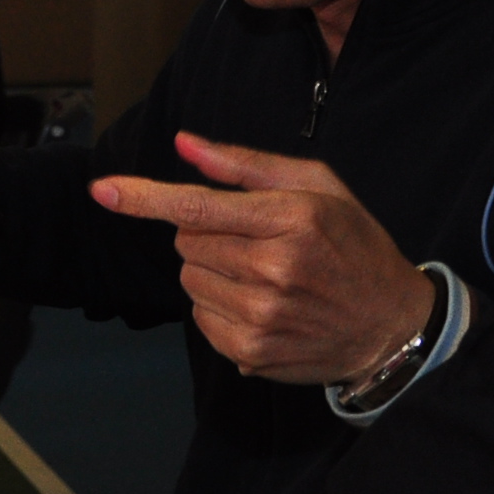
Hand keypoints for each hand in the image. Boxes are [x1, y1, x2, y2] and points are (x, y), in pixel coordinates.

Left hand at [92, 135, 432, 384]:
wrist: (391, 326)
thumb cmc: (354, 246)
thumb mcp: (319, 188)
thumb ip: (245, 166)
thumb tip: (183, 144)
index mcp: (292, 219)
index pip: (197, 206)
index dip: (145, 198)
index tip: (103, 190)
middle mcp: (274, 268)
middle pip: (187, 241)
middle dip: (210, 235)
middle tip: (258, 242)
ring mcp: (260, 314)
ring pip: (189, 279)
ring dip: (213, 272)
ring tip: (266, 276)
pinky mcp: (249, 350)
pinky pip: (199, 317)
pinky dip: (219, 307)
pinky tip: (262, 305)